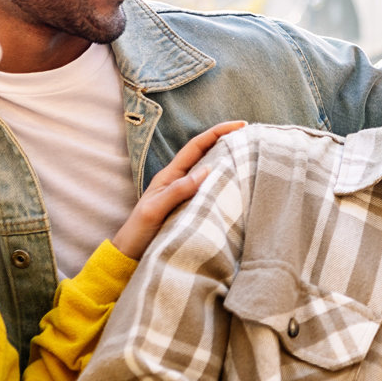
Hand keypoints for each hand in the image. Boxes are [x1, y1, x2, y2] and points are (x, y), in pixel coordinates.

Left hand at [110, 121, 245, 260]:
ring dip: (230, 162)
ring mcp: (186, 194)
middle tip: (252, 139)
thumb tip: (207, 169)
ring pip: (211, 172)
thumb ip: (178, 190)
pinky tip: (239, 187)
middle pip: (207, 154)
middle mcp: (180, 180)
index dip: (218, 132)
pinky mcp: (191, 208)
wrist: (130, 255)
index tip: (241, 125)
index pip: (197, 146)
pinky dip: (226, 184)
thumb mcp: (155, 209)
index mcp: (170, 175)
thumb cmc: (138, 231)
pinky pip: (212, 190)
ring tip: (251, 159)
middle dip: (228, 142)